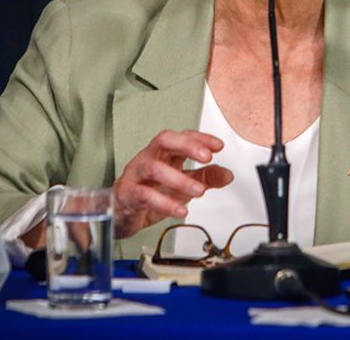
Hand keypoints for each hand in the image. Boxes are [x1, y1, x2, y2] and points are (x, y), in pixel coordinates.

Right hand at [113, 129, 232, 238]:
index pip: (181, 136)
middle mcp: (149, 158)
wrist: (121, 214)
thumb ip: (205, 178)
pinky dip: (165, 203)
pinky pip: (144, 195)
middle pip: (164, 140)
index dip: (200, 138)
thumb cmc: (149, 192)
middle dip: (187, 145)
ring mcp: (136, 174)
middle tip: (206, 157)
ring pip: (154, 168)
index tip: (218, 146)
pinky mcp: (127, 194)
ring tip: (199, 192)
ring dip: (179, 179)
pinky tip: (181, 211)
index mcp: (163, 153)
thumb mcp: (182, 184)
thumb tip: (228, 175)